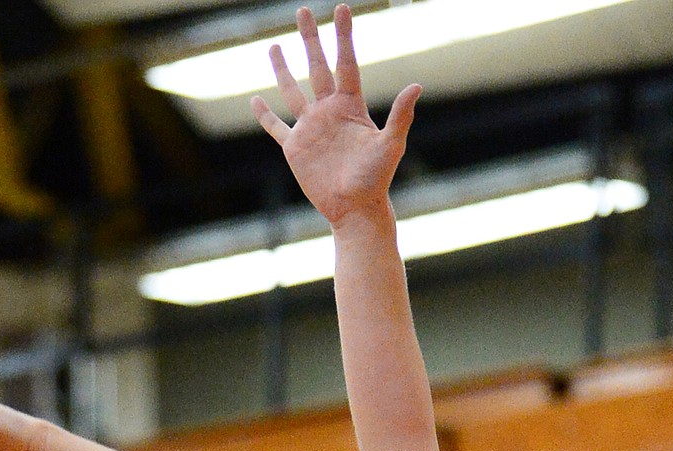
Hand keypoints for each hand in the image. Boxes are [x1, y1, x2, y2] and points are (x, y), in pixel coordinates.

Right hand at [251, 5, 419, 227]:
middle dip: (309, 39)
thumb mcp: (390, 145)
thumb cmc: (376, 179)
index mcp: (350, 106)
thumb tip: (417, 86)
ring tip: (273, 45)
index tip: (340, 9)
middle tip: (301, 11)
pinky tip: (255, 99)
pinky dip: (265, 115)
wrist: (355, 209)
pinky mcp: (295, 148)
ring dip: (282, 69)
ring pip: (292, 91)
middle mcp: (328, 111)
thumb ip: (401, 115)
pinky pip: (276, 127)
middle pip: (316, 67)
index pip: (346, 63)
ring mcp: (310, 128)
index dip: (343, 37)